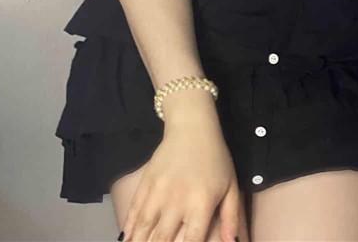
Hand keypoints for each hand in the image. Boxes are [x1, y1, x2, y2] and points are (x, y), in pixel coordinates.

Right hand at [121, 121, 248, 241]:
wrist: (192, 127)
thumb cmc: (215, 158)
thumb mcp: (231, 185)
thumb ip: (231, 216)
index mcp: (201, 203)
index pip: (191, 240)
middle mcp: (177, 200)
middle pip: (163, 239)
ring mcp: (158, 191)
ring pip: (144, 227)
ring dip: (140, 241)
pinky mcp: (145, 182)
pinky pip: (134, 209)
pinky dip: (128, 227)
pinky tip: (126, 238)